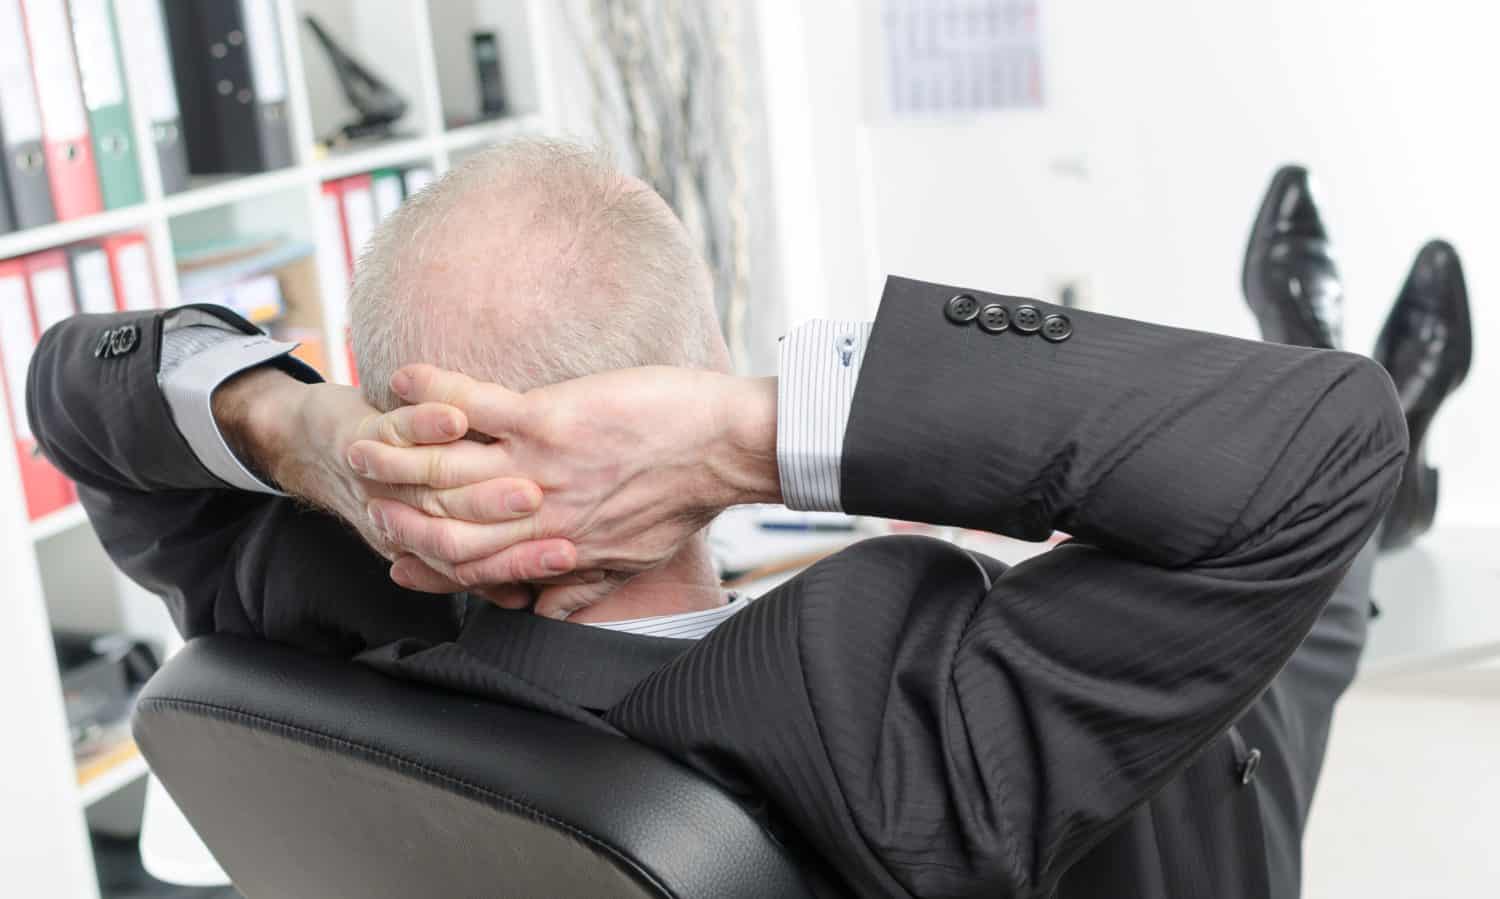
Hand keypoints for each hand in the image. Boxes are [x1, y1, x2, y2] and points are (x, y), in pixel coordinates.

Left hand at [212, 367, 567, 600]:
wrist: (320, 448)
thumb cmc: (402, 481)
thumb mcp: (459, 520)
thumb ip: (504, 551)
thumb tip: (547, 590)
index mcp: (444, 543)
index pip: (492, 565)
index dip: (528, 563)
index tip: (567, 556)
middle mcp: (414, 521)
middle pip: (463, 534)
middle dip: (502, 519)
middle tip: (537, 506)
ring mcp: (390, 480)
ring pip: (430, 485)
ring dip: (463, 476)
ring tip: (510, 473)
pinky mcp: (368, 438)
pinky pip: (396, 433)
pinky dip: (424, 423)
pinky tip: (452, 413)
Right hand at [351, 364, 779, 617]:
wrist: (726, 448)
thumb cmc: (684, 497)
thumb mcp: (630, 558)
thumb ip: (582, 583)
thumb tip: (550, 609)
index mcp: (555, 547)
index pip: (473, 566)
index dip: (426, 564)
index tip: (395, 557)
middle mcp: (536, 515)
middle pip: (443, 523)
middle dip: (392, 509)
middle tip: (356, 488)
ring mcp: (538, 468)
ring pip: (445, 471)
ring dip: (396, 451)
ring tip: (362, 431)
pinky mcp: (549, 420)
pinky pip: (473, 407)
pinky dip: (432, 392)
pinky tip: (401, 380)